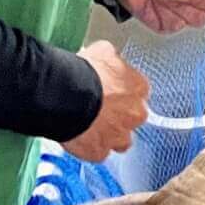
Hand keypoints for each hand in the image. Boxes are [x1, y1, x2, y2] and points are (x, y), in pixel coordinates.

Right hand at [62, 41, 149, 161]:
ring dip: (109, 135)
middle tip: (100, 109)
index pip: (138, 93)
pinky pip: (98, 152)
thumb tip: (111, 59)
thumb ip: (114, 60)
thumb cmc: (84, 72)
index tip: (112, 93)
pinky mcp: (100, 152)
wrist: (65, 96)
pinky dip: (90, 147)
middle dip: (120, 116)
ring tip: (91, 127)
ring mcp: (118, 136)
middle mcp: (135, 114)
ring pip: (120, 140)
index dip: (123, 93)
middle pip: (132, 118)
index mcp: (139, 88)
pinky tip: (80, 136)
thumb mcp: (104, 51)